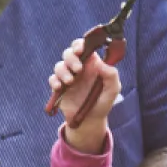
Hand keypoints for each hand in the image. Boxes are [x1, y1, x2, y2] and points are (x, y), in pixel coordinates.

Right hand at [48, 35, 120, 154]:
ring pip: (59, 65)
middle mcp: (79, 68)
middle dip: (71, 58)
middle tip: (78, 69)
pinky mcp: (59, 87)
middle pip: (69, 53)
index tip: (80, 50)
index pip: (84, 46)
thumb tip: (99, 62)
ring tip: (70, 82)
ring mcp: (68, 77)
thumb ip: (111, 74)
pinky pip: (52, 78)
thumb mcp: (113, 89)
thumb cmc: (103, 102)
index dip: (80, 44)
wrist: (90, 121)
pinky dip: (55, 81)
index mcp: (92, 64)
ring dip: (63, 71)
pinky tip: (60, 87)